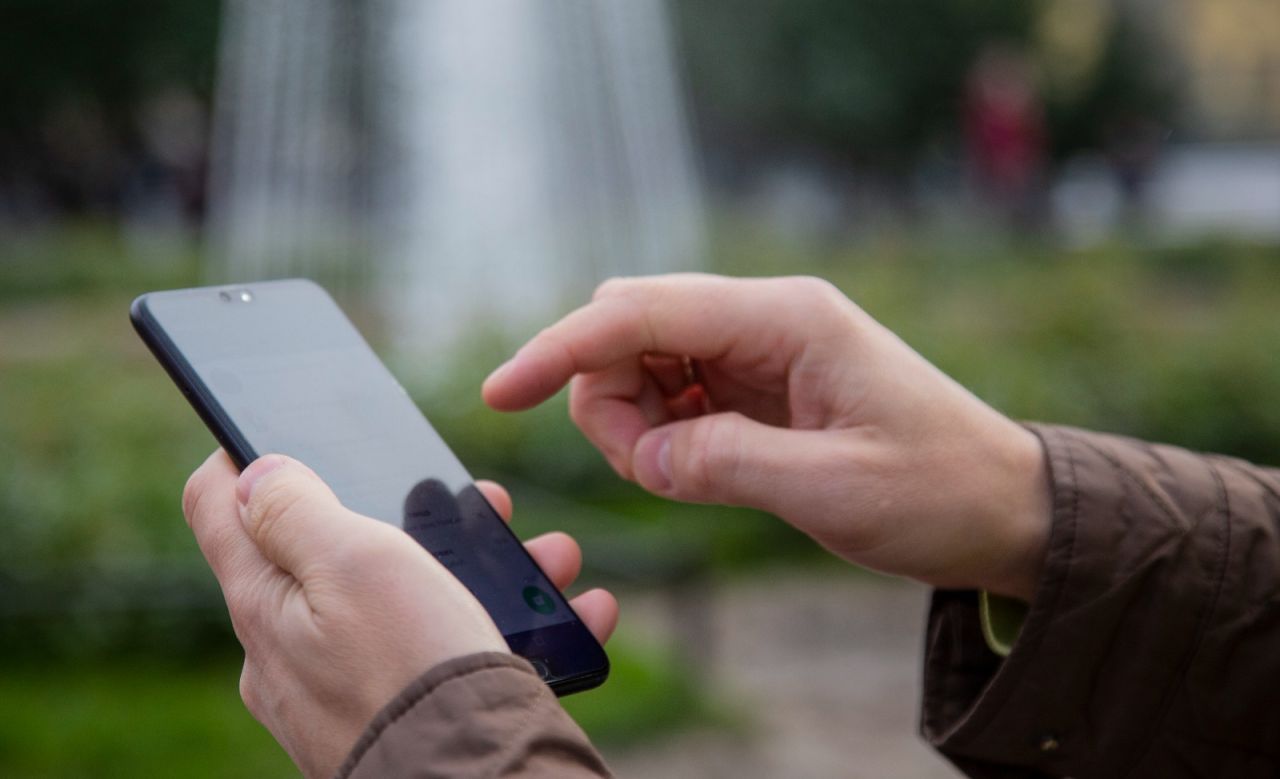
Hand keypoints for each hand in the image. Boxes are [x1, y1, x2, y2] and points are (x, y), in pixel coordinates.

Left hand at [182, 451, 617, 778]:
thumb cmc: (415, 673)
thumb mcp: (354, 564)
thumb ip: (297, 509)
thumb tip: (254, 470)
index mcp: (267, 602)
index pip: (218, 505)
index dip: (246, 452)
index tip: (299, 429)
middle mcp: (296, 648)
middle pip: (338, 548)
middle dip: (415, 511)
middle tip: (483, 499)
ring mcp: (352, 686)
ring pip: (414, 598)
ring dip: (484, 565)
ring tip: (550, 556)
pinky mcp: (409, 716)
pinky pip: (455, 654)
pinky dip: (512, 626)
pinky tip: (573, 611)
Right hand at [484, 273, 1050, 600]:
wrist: (1004, 508)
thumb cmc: (939, 492)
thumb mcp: (832, 489)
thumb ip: (724, 465)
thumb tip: (644, 454)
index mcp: (787, 318)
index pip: (642, 311)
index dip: (562, 349)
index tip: (501, 394)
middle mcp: (767, 319)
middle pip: (632, 326)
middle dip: (605, 395)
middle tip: (651, 469)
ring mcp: (761, 349)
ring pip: (646, 362)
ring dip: (634, 420)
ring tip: (690, 475)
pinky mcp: (760, 386)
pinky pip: (677, 394)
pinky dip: (663, 433)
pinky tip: (701, 467)